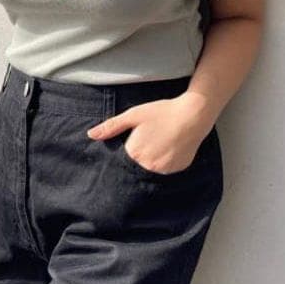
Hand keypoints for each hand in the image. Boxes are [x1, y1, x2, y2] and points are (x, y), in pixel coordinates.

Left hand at [87, 92, 212, 174]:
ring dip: (152, 159)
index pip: (123, 159)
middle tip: (150, 137)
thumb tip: (91, 135)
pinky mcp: (178, 170)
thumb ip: (111, 126)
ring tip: (160, 140)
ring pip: (151, 168)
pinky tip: (170, 146)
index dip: (127, 148)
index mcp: (135, 154)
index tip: (133, 139)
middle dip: (139, 154)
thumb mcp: (134, 115)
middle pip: (137, 165)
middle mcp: (149, 167)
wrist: (193, 115)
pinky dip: (165, 161)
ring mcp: (165, 171)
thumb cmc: (162, 112)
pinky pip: (166, 169)